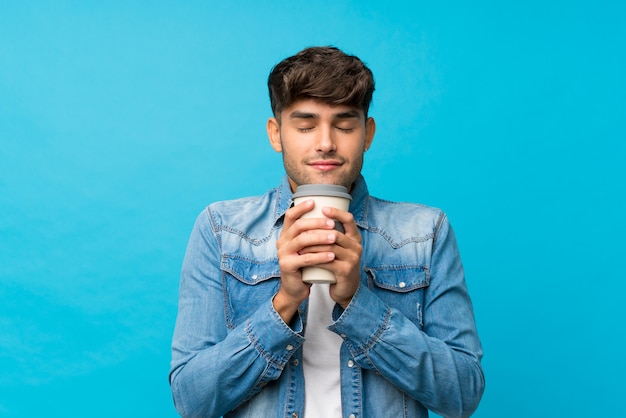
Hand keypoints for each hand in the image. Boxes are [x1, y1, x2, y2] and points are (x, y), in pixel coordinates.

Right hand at [273, 199, 337, 321]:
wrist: (295, 288)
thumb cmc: (304, 264)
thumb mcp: (306, 246)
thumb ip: (310, 233)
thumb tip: (328, 215)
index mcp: (286, 234)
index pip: (290, 216)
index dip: (301, 207)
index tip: (314, 202)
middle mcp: (282, 241)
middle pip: (298, 226)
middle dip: (316, 223)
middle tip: (332, 223)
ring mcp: (283, 254)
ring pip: (302, 241)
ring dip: (320, 238)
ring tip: (334, 238)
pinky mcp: (287, 266)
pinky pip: (305, 259)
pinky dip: (319, 256)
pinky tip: (331, 256)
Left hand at [295, 205, 361, 308]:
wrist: (345, 289)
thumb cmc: (338, 265)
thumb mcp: (338, 248)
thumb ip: (331, 234)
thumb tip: (313, 214)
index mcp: (355, 238)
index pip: (349, 219)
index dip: (337, 212)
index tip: (322, 208)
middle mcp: (357, 246)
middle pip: (335, 233)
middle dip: (316, 231)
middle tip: (300, 230)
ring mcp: (352, 259)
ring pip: (329, 247)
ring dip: (312, 245)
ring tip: (299, 243)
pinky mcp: (346, 271)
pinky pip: (328, 261)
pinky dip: (314, 258)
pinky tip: (304, 257)